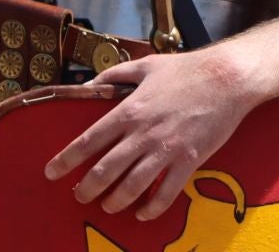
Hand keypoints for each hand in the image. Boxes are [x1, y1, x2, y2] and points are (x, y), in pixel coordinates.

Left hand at [44, 50, 259, 220]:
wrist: (227, 78)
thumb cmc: (186, 70)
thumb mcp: (146, 65)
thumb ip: (114, 75)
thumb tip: (90, 85)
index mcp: (129, 110)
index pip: (89, 140)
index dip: (66, 160)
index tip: (51, 173)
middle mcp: (143, 134)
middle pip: (105, 171)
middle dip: (87, 189)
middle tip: (80, 196)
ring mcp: (166, 150)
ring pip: (132, 187)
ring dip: (115, 202)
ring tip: (108, 206)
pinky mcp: (189, 161)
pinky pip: (166, 193)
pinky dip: (151, 208)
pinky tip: (142, 214)